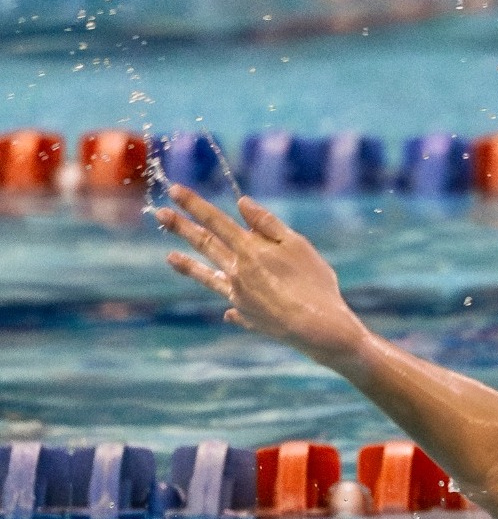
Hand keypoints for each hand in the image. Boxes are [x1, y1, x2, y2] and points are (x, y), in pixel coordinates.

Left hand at [157, 183, 369, 367]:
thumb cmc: (314, 283)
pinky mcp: (248, 317)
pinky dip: (231, 305)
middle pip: (204, 244)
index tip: (174, 190)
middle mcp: (237, 271)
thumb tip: (242, 203)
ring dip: (188, 265)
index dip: (194, 204)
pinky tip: (229, 310)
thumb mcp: (297, 245)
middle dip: (181, 227)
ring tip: (170, 257)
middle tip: (159, 213)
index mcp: (250, 249)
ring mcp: (239, 296)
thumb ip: (268, 224)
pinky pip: (234, 307)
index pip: (216, 220)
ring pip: (208, 276)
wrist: (317, 329)